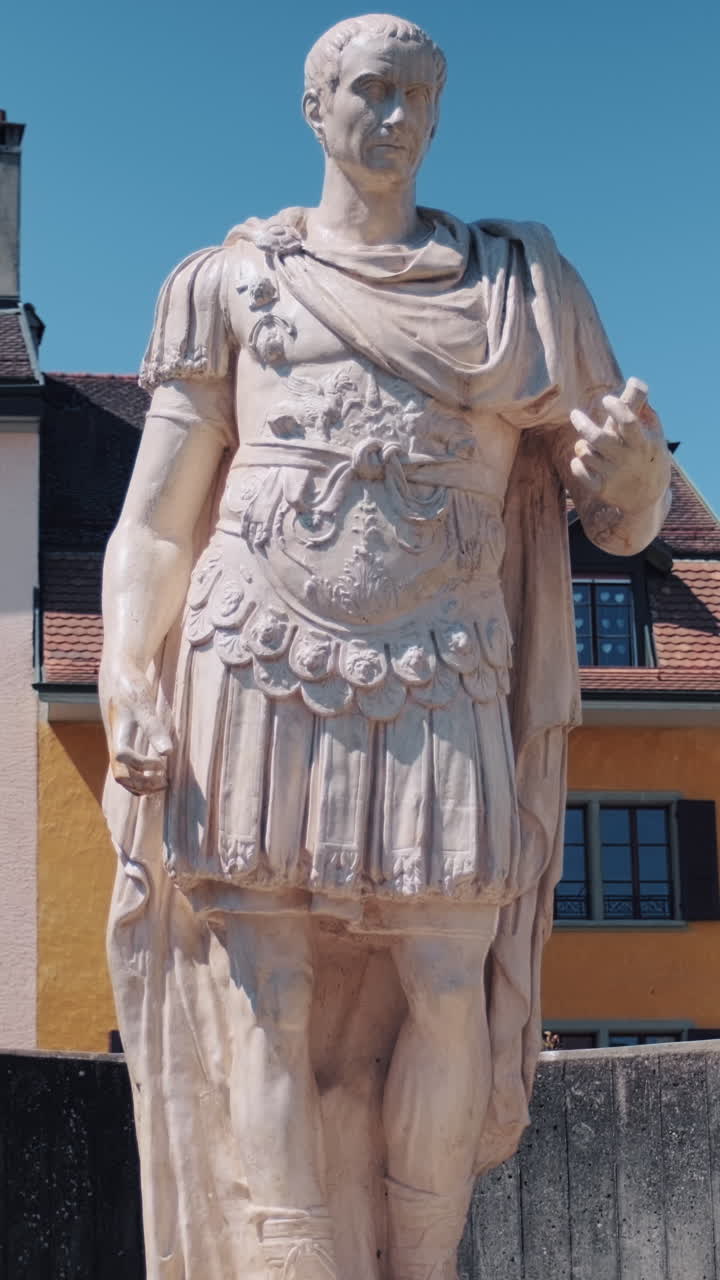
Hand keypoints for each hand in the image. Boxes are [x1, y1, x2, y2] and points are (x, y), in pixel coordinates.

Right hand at [100, 661, 172, 795]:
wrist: (117, 675)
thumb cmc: (131, 688)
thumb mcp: (145, 706)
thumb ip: (154, 729)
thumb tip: (168, 753)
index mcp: (117, 734)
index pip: (123, 759)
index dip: (144, 765)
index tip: (163, 763)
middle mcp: (113, 742)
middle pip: (120, 774)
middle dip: (142, 784)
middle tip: (165, 783)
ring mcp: (115, 743)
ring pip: (122, 773)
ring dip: (140, 783)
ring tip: (161, 783)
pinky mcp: (120, 741)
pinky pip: (125, 766)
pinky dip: (138, 775)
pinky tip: (154, 773)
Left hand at [569, 377, 669, 514]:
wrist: (648, 499)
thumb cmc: (649, 457)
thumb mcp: (654, 434)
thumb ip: (643, 409)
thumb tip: (633, 382)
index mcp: (643, 443)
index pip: (628, 422)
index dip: (616, 407)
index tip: (606, 399)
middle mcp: (627, 459)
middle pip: (598, 438)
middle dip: (583, 424)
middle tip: (575, 414)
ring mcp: (613, 475)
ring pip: (586, 453)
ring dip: (582, 445)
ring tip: (586, 443)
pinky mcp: (602, 489)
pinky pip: (580, 472)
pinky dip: (577, 464)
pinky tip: (583, 459)